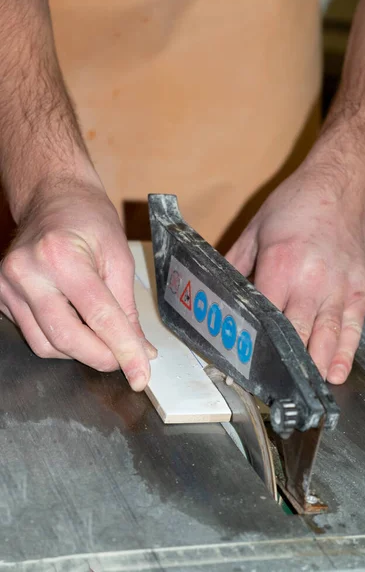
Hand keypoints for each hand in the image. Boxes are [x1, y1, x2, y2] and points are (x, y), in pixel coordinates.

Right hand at [0, 182, 155, 390]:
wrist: (52, 197)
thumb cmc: (88, 218)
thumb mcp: (118, 257)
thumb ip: (127, 308)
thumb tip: (140, 350)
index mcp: (61, 256)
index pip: (98, 316)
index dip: (124, 350)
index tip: (141, 375)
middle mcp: (27, 272)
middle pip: (66, 338)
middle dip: (101, 358)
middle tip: (126, 361)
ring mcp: (7, 285)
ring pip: (46, 345)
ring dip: (81, 351)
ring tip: (103, 337)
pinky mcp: (0, 296)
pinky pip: (33, 334)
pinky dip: (61, 340)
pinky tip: (78, 324)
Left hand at [226, 164, 364, 384]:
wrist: (343, 184)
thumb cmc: (297, 203)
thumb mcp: (256, 228)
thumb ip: (235, 262)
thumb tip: (216, 287)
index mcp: (279, 266)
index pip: (263, 317)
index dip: (252, 343)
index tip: (242, 364)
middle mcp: (310, 283)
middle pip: (294, 335)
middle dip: (281, 364)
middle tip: (268, 389)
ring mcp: (339, 288)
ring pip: (324, 339)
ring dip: (311, 368)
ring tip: (299, 392)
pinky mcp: (359, 290)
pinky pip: (351, 329)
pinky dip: (343, 354)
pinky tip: (334, 373)